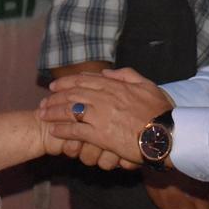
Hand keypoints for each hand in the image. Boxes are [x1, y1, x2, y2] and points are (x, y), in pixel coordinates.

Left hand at [38, 67, 171, 164]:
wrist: (166, 134)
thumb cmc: (160, 111)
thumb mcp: (147, 85)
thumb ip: (127, 75)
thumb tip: (107, 73)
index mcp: (114, 86)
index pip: (83, 81)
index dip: (66, 82)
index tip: (54, 86)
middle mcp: (104, 98)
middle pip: (72, 94)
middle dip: (55, 97)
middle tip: (43, 102)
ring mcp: (101, 116)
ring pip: (70, 110)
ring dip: (53, 112)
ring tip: (42, 115)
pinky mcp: (100, 135)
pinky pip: (75, 131)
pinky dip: (62, 130)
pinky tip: (54, 131)